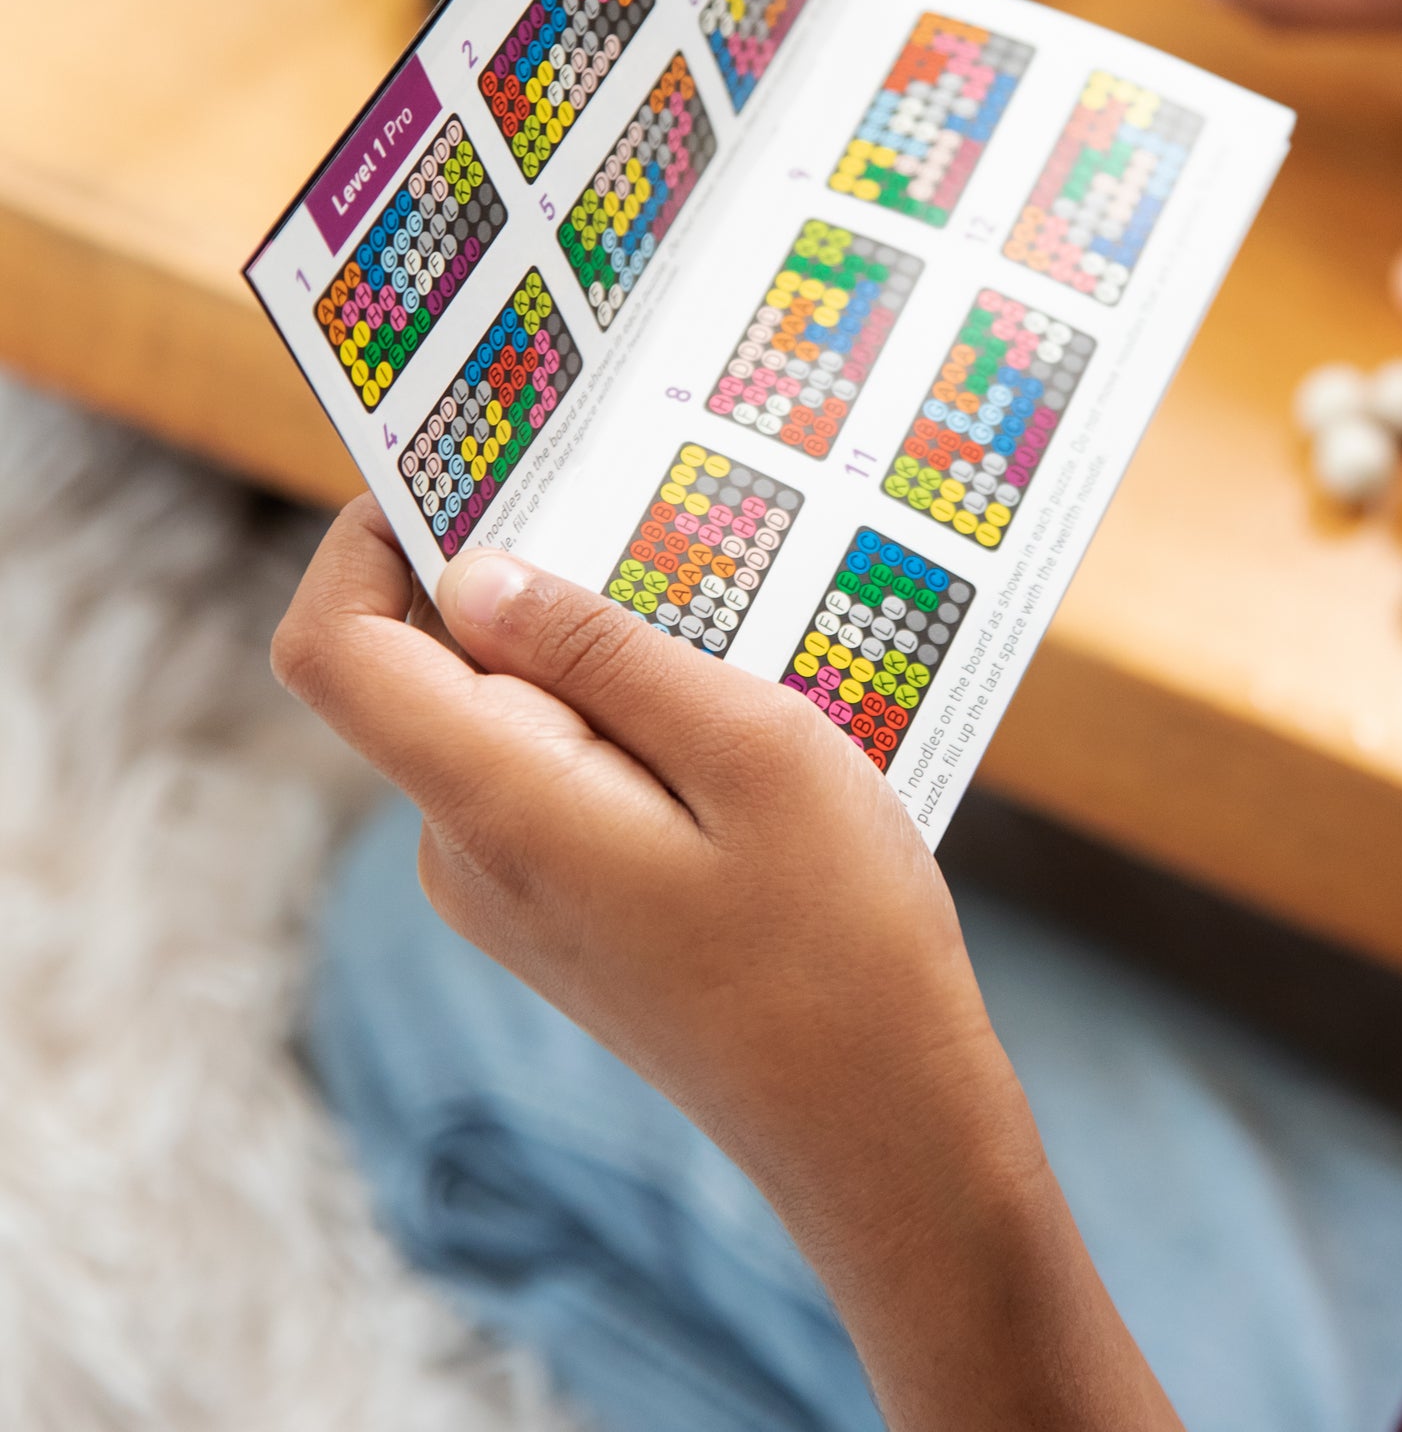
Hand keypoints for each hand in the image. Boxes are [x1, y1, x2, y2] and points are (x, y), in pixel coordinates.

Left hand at [274, 499, 1180, 1431]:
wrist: (879, 1122)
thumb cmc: (841, 935)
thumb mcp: (749, 750)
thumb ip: (605, 654)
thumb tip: (478, 573)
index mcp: (501, 802)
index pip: (335, 649)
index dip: (362, 539)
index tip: (467, 466)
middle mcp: (470, 850)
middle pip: (427, 667)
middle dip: (522, 580)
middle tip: (661, 527)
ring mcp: (510, 890)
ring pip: (504, 717)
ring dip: (590, 655)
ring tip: (728, 639)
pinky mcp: (558, 910)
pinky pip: (550, 773)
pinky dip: (614, 720)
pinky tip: (726, 727)